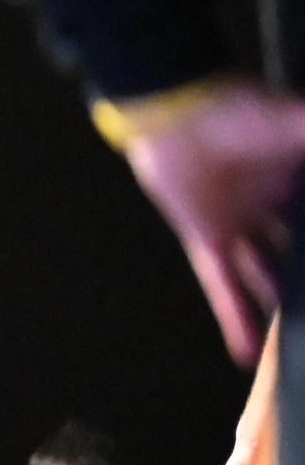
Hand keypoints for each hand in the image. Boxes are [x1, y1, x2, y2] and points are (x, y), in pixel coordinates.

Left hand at [118, 81, 304, 363]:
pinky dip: (233, 318)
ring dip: (280, 306)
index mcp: (299, 177)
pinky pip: (222, 286)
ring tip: (299, 342)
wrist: (172, 117)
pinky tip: (246, 352)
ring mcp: (240, 223)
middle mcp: (273, 203)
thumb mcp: (294, 124)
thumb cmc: (233, 111)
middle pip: (301, 251)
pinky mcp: (207, 238)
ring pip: (267, 275)